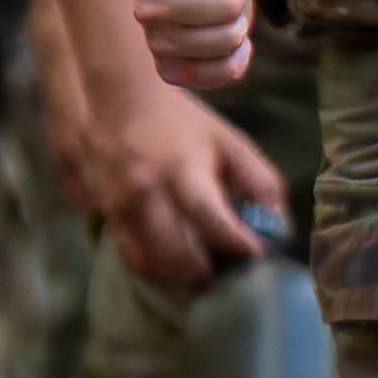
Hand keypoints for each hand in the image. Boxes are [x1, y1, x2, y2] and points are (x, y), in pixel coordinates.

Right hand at [75, 82, 287, 298]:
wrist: (115, 100)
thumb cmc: (180, 122)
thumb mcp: (229, 143)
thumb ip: (259, 183)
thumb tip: (279, 227)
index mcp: (183, 171)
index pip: (212, 222)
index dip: (237, 246)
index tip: (255, 258)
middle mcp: (144, 194)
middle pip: (177, 255)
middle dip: (206, 273)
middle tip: (227, 278)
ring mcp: (115, 206)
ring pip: (148, 263)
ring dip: (177, 277)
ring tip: (202, 275)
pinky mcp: (98, 214)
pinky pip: (128, 255)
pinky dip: (153, 267)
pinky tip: (172, 265)